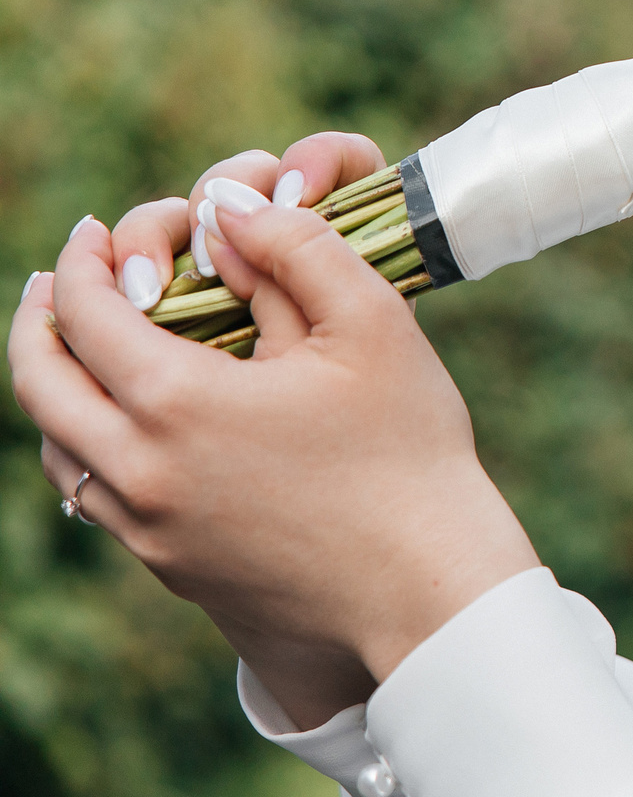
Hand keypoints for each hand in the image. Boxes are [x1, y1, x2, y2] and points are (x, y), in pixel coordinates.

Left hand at [9, 136, 539, 730]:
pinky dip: (90, 446)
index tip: (97, 229)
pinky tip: (134, 428)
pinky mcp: (171, 569)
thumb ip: (297, 248)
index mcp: (178, 403)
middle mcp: (139, 471)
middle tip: (60, 280)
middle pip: (40, 385)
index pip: (88, 314)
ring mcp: (148, 530)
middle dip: (40, 320)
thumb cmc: (410, 452)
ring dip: (57, 388)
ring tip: (85, 352)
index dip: (83, 261)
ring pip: (57, 448)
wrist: (427, 589)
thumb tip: (230, 207)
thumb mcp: (373, 323)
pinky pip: (97, 498)